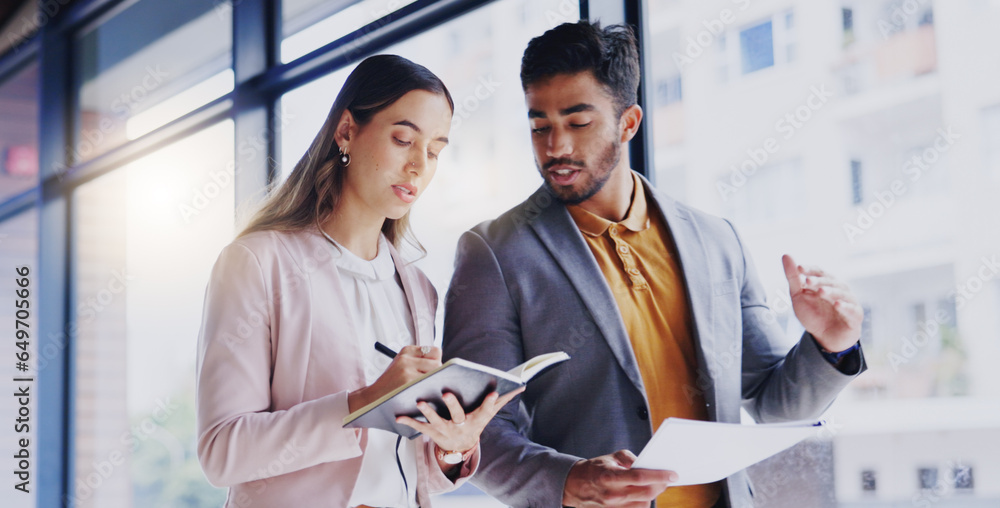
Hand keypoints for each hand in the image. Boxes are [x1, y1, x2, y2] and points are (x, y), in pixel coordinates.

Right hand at [348, 345, 441, 412]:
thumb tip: (447, 367)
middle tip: (430, 385)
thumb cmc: (392, 384)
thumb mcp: (401, 365)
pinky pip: (428, 385)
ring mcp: (406, 369)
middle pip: (438, 363)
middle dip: (437, 375)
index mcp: (406, 351)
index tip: (432, 373)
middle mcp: (406, 357)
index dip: (437, 363)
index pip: (435, 352)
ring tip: (427, 391)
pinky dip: (430, 391)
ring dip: (435, 384)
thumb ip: (420, 361)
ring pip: (435, 374)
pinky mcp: (407, 381)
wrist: (372, 398)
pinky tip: (424, 396)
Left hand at [396, 386, 524, 468]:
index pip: (486, 410)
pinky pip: (419, 428)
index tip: (494, 392)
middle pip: (458, 415)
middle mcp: (461, 425)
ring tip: (420, 401)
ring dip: (428, 412)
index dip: (491, 402)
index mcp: (476, 418)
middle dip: (453, 404)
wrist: (460, 447)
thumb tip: (520, 385)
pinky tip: (398, 415)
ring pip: (436, 421)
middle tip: (446, 392)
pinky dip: (409, 421)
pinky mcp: (432, 433)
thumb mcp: (488, 414)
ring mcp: (445, 430)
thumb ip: (502, 399)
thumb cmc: (474, 422)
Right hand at [562, 450, 676, 506]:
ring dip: (653, 494)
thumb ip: (628, 457)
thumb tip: (645, 463)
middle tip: (668, 478)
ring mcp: (614, 506)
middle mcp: (613, 494)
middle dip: (661, 485)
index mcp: (610, 476)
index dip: (659, 476)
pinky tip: (645, 493)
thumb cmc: (594, 469)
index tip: (673, 473)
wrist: (575, 486)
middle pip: (646, 493)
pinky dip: (644, 501)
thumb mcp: (609, 457)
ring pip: (644, 503)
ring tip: (656, 484)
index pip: (640, 477)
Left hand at [782, 254, 862, 351]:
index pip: (819, 272)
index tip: (799, 268)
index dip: (810, 270)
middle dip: (818, 281)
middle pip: (830, 282)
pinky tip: (837, 305)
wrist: (824, 338)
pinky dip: (845, 307)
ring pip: (841, 294)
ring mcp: (849, 302)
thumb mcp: (798, 296)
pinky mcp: (855, 316)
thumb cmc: (813, 314)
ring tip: (820, 292)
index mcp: (826, 282)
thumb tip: (785, 255)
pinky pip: (852, 310)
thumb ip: (793, 277)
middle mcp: (840, 289)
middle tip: (807, 282)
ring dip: (831, 292)